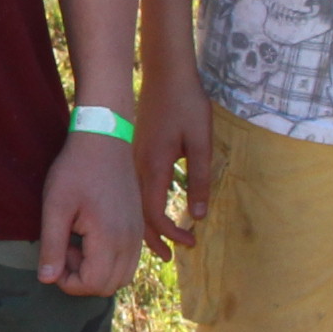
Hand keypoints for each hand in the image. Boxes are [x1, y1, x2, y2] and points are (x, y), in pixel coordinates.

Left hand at [38, 128, 144, 296]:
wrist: (105, 139)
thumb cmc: (76, 169)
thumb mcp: (56, 206)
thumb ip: (52, 246)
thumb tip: (47, 280)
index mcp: (110, 238)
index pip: (92, 284)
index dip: (68, 280)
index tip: (55, 254)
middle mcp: (130, 241)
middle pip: (108, 286)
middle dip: (82, 277)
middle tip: (65, 247)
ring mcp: (137, 234)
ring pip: (121, 277)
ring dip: (96, 270)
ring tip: (77, 242)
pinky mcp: (138, 227)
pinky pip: (128, 260)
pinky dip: (108, 260)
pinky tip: (89, 235)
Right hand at [133, 67, 213, 260]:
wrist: (165, 73)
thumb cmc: (185, 104)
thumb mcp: (200, 142)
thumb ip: (200, 179)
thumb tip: (198, 215)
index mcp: (154, 166)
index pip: (156, 214)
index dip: (172, 234)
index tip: (190, 242)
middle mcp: (138, 168)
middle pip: (139, 215)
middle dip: (153, 239)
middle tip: (170, 257)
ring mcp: (132, 160)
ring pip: (133, 204)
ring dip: (146, 226)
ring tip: (160, 242)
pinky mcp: (133, 153)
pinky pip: (133, 191)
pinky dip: (142, 209)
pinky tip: (151, 213)